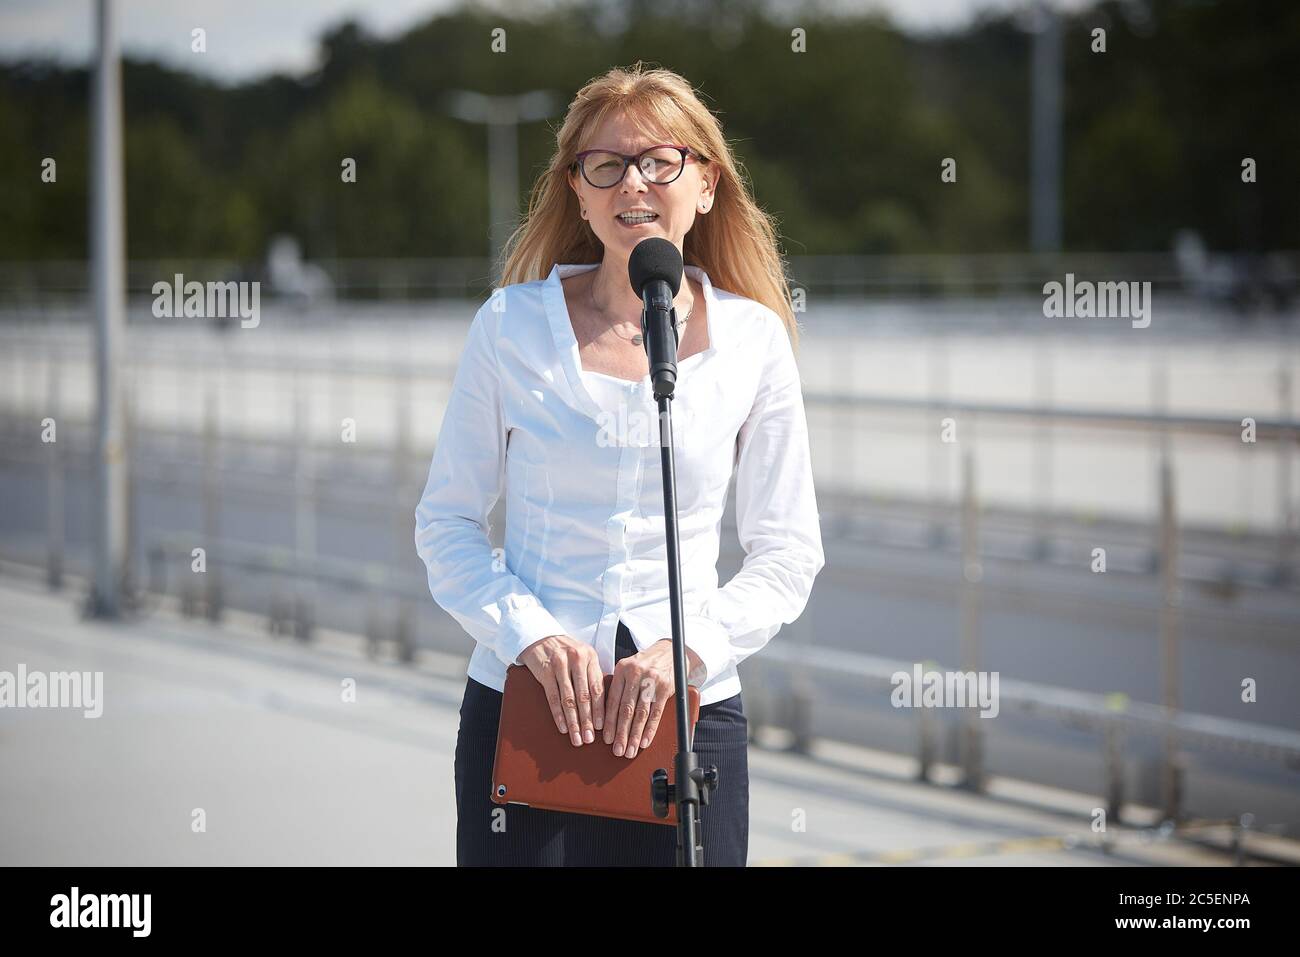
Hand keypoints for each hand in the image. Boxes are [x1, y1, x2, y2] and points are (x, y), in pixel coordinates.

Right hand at [518, 634, 604, 746]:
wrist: (540, 637)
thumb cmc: (566, 651)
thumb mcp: (583, 657)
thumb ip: (593, 675)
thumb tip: (606, 705)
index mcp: (591, 657)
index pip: (598, 688)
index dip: (600, 710)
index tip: (602, 728)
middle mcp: (577, 660)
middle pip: (584, 696)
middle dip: (588, 720)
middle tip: (589, 739)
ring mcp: (560, 665)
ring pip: (569, 699)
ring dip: (573, 722)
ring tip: (577, 738)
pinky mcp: (545, 671)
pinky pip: (553, 697)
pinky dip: (558, 715)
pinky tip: (563, 727)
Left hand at [603, 640, 703, 758]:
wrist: (669, 651)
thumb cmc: (645, 664)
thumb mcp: (628, 668)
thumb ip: (618, 687)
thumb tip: (605, 716)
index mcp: (622, 669)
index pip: (613, 700)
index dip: (609, 722)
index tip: (606, 738)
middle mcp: (635, 673)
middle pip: (626, 709)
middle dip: (621, 733)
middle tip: (617, 750)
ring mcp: (651, 680)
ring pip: (641, 713)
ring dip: (634, 735)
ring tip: (630, 750)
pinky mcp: (665, 687)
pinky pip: (656, 713)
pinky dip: (650, 729)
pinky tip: (644, 741)